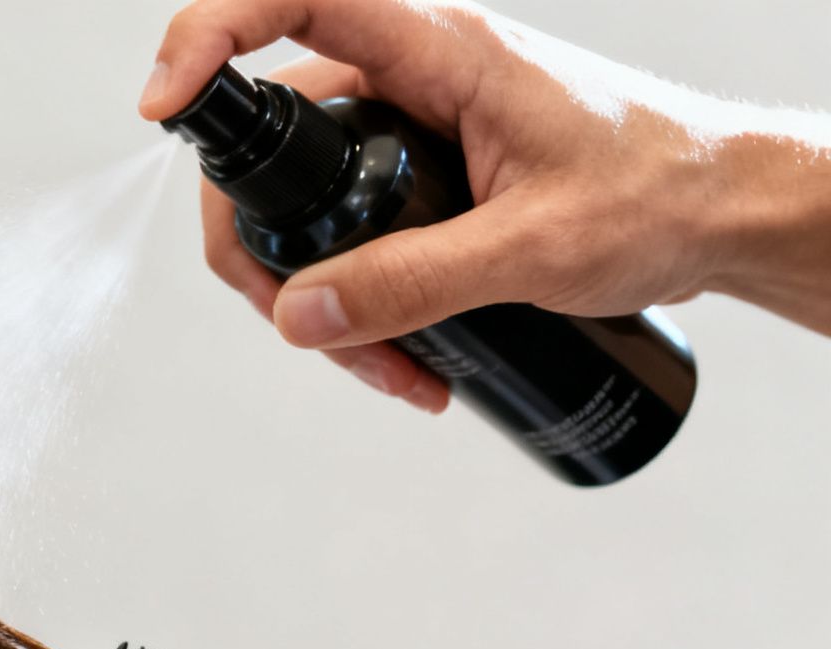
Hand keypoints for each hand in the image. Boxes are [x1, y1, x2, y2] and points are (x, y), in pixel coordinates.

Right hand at [139, 0, 830, 411]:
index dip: (208, 37)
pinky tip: (402, 357)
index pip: (292, 0)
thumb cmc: (664, 195)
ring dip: (318, 295)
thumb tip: (299, 315)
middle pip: (274, 138)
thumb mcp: (536, 250)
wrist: (729, 213)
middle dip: (263, 246)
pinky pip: (348, 228)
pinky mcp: (423, 172)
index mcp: (438, 49)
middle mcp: (413, 74)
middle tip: (298, 323)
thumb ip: (413, 282)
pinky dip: (353, 298)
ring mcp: (413, 124)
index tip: (163, 107)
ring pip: (307, 202)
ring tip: (388, 369)